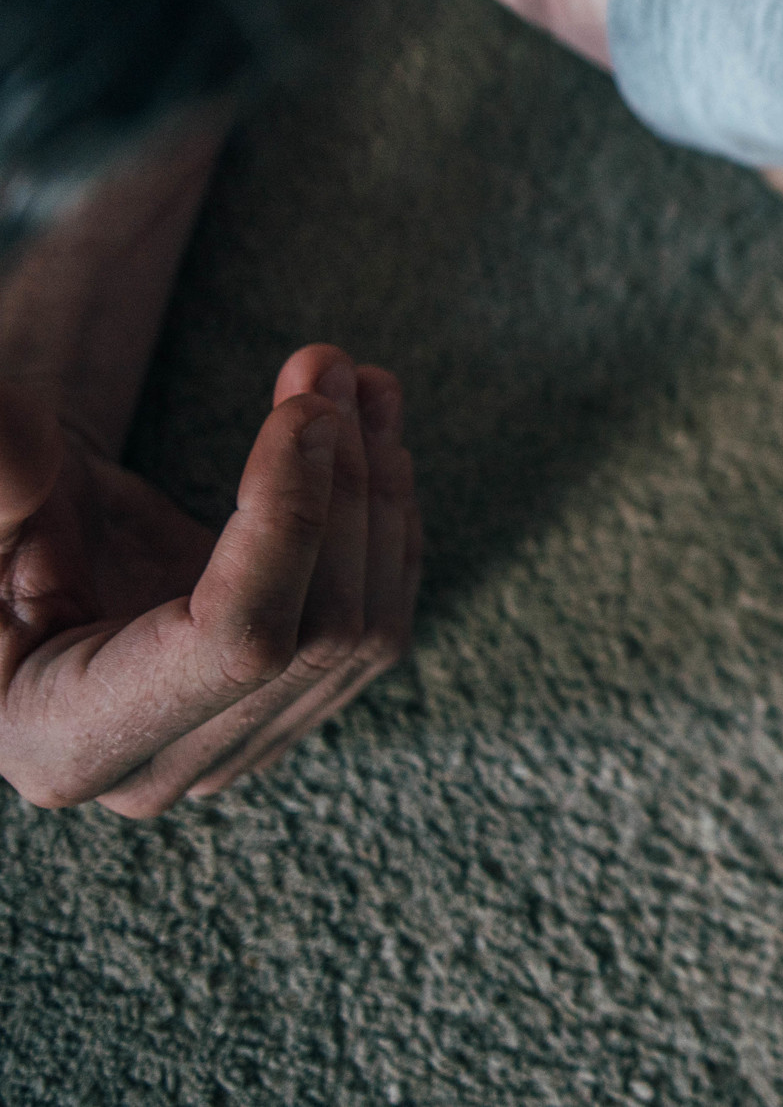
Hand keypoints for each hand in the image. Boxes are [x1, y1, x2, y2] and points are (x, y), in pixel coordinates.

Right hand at [0, 345, 420, 816]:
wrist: (18, 537)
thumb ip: (3, 482)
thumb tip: (25, 442)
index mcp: (63, 738)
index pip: (235, 645)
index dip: (288, 522)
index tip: (304, 412)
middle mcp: (156, 768)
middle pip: (319, 633)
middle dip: (340, 484)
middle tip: (329, 369)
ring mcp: (232, 748)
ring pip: (368, 626)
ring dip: (379, 489)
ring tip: (357, 383)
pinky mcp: (284, 709)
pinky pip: (379, 620)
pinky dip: (389, 519)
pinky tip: (376, 438)